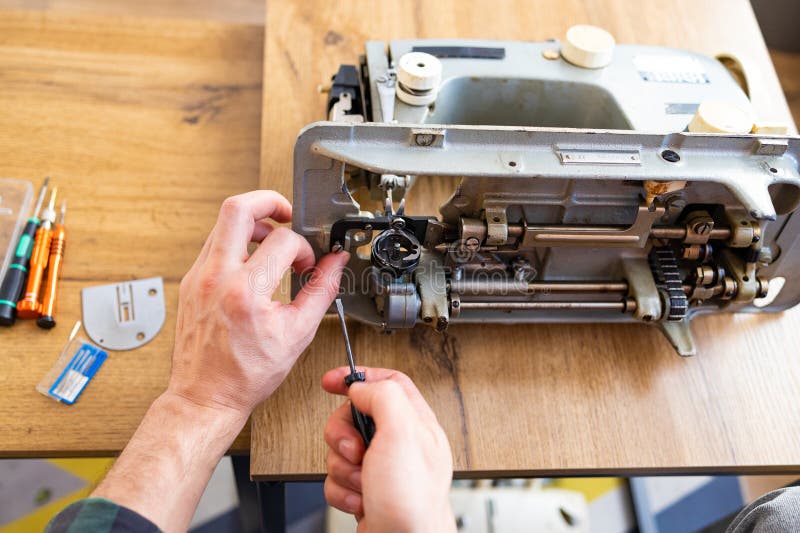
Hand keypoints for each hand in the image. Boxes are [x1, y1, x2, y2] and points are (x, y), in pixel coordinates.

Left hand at [169, 190, 348, 417]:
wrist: (206, 396)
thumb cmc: (245, 374)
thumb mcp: (297, 334)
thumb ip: (321, 291)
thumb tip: (335, 264)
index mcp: (245, 291)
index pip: (282, 241)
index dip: (304, 248)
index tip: (308, 264)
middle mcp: (215, 277)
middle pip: (237, 208)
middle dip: (268, 201)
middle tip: (286, 213)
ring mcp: (198, 277)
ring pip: (222, 223)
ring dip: (253, 225)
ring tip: (272, 246)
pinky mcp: (190, 282)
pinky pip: (213, 245)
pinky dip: (237, 244)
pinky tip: (253, 265)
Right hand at [322, 367, 455, 532]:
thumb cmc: (412, 500)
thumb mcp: (402, 432)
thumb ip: (383, 396)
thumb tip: (362, 386)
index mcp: (415, 423)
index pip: (388, 382)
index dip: (358, 377)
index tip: (331, 381)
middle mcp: (400, 444)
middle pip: (355, 416)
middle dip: (342, 433)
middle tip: (354, 449)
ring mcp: (381, 469)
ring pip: (341, 450)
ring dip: (343, 468)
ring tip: (362, 481)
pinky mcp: (366, 491)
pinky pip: (336, 479)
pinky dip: (341, 490)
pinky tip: (359, 500)